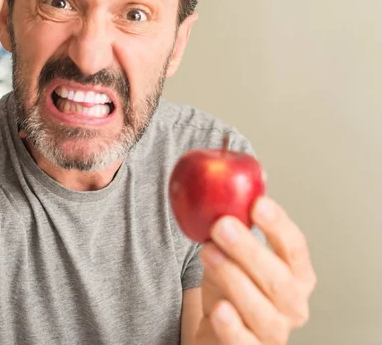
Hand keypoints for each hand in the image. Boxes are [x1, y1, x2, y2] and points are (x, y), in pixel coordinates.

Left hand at [194, 197, 316, 343]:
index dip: (278, 225)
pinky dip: (232, 324)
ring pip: (261, 309)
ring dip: (233, 277)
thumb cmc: (232, 283)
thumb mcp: (235, 250)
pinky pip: (243, 340)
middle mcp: (292, 303)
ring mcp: (273, 330)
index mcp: (295, 273)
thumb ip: (241, 219)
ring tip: (207, 253)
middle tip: (221, 224)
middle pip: (279, 279)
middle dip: (249, 249)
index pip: (295, 247)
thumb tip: (249, 174)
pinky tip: (219, 307)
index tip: (257, 203)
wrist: (219, 328)